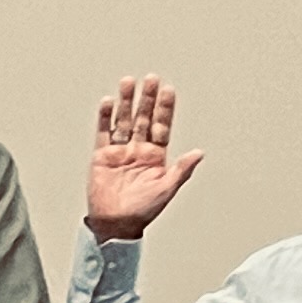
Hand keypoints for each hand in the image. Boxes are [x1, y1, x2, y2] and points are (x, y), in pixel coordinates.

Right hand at [86, 75, 205, 236]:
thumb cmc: (143, 210)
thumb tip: (199, 152)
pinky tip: (108, 102)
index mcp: (156, 156)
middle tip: (151, 79)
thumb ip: (182, 169)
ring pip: (124, 121)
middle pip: (143, 119)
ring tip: (128, 82)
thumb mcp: (167, 189)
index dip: (165, 109)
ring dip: (126, 102)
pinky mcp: (102, 156)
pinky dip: (105, 117)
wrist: (116, 223)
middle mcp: (139, 150)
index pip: (162, 126)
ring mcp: (120, 151)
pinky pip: (103, 133)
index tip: (168, 90)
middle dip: (147, 99)